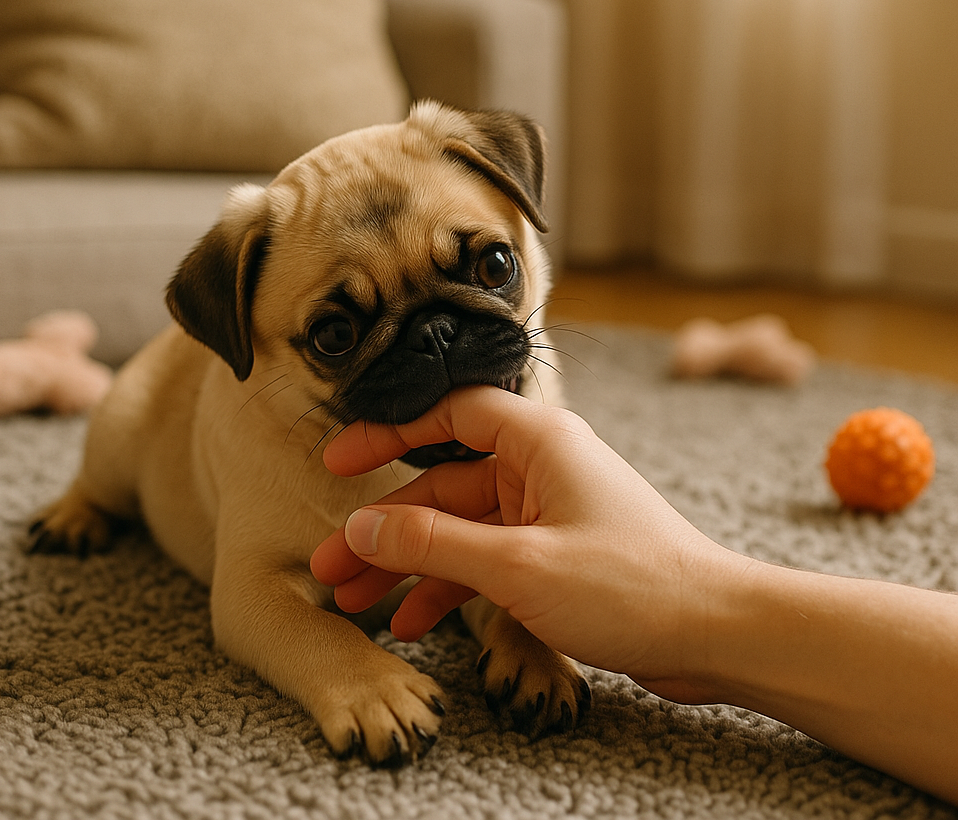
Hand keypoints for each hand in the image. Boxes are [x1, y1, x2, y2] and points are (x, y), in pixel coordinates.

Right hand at [310, 385, 739, 699]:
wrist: (715, 633)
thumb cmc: (633, 586)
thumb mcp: (518, 566)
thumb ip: (434, 543)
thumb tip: (362, 526)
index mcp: (538, 440)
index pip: (447, 415)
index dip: (388, 433)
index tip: (339, 461)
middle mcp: (540, 466)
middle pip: (442, 486)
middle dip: (386, 528)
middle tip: (332, 564)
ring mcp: (546, 511)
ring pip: (459, 529)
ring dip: (409, 564)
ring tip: (356, 601)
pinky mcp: (554, 552)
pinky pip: (486, 560)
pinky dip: (450, 587)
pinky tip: (415, 622)